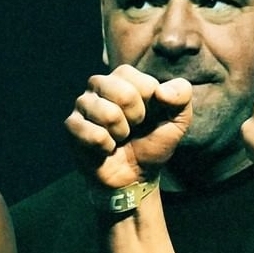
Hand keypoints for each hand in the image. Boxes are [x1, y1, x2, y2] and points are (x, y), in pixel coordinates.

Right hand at [65, 64, 192, 187]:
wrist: (134, 175)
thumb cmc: (152, 142)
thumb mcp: (178, 120)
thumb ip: (181, 96)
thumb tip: (162, 92)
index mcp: (125, 77)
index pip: (144, 83)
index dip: (152, 106)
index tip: (148, 116)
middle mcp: (100, 84)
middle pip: (123, 93)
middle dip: (136, 118)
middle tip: (133, 127)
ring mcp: (82, 104)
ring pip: (107, 114)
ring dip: (121, 133)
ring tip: (119, 137)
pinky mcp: (72, 126)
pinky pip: (93, 134)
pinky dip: (106, 147)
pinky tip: (105, 147)